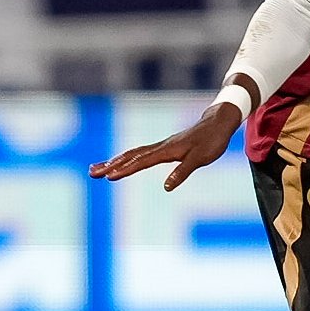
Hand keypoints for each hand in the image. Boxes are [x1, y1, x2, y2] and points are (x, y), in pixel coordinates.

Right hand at [89, 102, 241, 190]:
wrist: (218, 123)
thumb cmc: (211, 141)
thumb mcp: (201, 159)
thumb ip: (183, 172)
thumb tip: (166, 187)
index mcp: (167, 150)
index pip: (142, 162)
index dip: (125, 170)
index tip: (108, 177)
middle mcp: (160, 147)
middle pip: (130, 156)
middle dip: (110, 165)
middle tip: (91, 173)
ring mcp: (161, 146)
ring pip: (133, 154)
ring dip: (114, 161)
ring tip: (97, 168)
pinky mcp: (164, 147)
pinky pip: (140, 153)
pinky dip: (126, 158)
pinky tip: (120, 163)